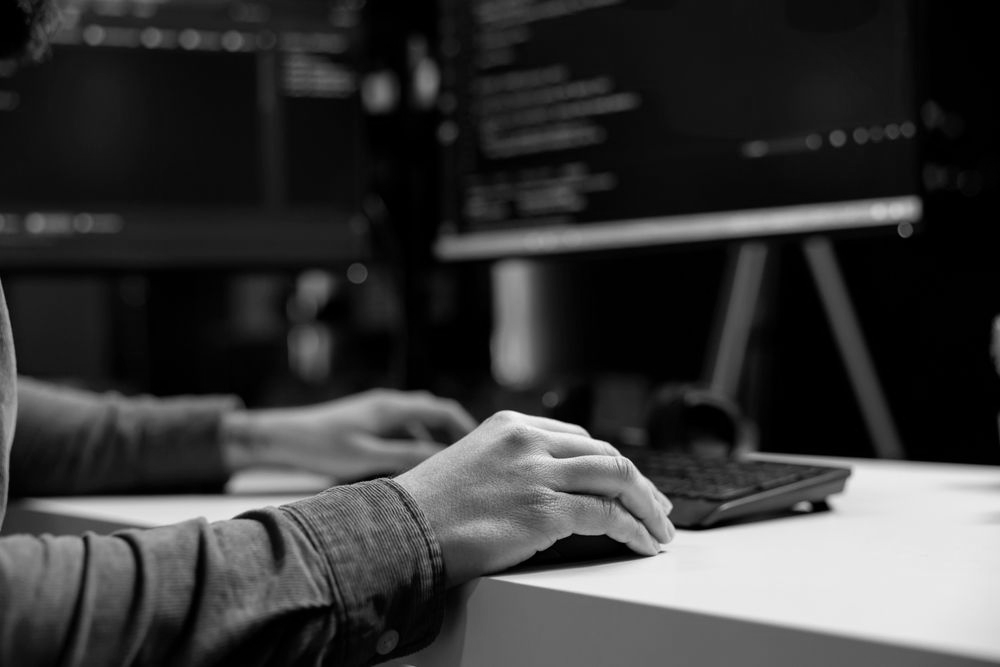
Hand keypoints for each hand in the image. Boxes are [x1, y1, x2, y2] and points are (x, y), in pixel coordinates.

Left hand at [221, 389, 476, 481]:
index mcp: (393, 407)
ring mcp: (378, 411)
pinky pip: (402, 429)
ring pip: (418, 422)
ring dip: (433, 440)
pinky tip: (412, 467)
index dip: (466, 427)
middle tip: (467, 460)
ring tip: (444, 468)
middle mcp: (389, 403)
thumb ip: (407, 455)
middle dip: (453, 434)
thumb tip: (442, 459)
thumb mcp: (368, 456)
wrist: (283, 437)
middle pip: (434, 413)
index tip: (481, 448)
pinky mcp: (367, 422)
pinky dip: (415, 443)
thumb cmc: (322, 446)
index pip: (443, 409)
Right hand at [395, 411, 674, 585]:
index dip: (609, 463)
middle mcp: (529, 441)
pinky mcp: (544, 510)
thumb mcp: (472, 464)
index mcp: (511, 425)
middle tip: (657, 507)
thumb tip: (550, 487)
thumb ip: (512, 465)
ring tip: (660, 528)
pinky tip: (642, 542)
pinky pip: (607, 515)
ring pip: (617, 477)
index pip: (580, 438)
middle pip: (606, 454)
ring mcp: (537, 473)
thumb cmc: (428, 508)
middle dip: (640, 484)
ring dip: (648, 506)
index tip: (626, 484)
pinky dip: (634, 529)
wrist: (400, 531)